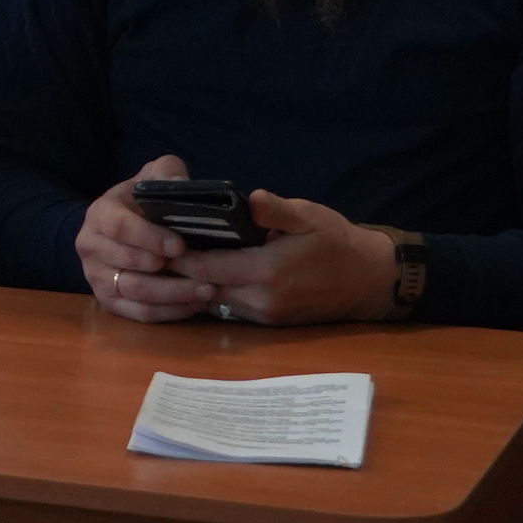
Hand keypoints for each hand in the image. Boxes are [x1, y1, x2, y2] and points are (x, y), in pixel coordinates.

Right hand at [80, 153, 214, 321]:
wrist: (121, 226)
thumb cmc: (141, 200)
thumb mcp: (153, 176)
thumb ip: (167, 173)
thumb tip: (181, 184)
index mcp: (99, 215)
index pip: (120, 228)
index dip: (150, 238)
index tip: (180, 246)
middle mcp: (90, 247)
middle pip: (128, 266)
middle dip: (168, 272)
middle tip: (204, 274)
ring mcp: (96, 277)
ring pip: (136, 293)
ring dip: (174, 295)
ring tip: (206, 290)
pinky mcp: (108, 300)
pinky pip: (139, 313)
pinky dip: (169, 313)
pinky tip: (195, 304)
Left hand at [175, 188, 398, 325]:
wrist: (368, 280)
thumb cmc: (337, 241)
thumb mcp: (309, 216)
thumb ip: (275, 210)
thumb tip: (248, 199)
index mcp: (267, 271)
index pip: (206, 267)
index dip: (177, 255)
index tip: (154, 238)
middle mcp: (261, 300)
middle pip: (203, 286)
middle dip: (179, 269)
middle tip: (154, 246)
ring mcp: (264, 315)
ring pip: (213, 299)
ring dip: (194, 282)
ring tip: (172, 257)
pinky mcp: (268, 322)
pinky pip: (229, 307)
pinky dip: (213, 290)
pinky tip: (203, 270)